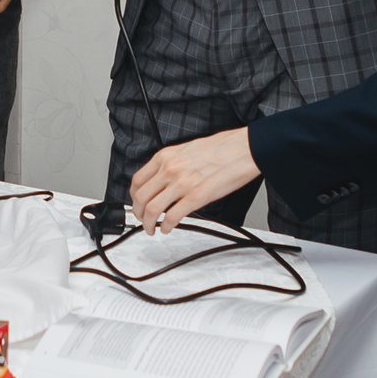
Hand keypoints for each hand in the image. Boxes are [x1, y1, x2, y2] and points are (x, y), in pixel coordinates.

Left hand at [129, 128, 259, 232]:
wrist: (243, 149)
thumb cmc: (220, 148)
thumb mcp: (186, 150)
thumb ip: (171, 165)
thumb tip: (162, 180)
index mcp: (165, 157)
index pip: (137, 181)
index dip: (133, 197)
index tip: (137, 203)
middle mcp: (170, 169)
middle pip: (141, 197)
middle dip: (138, 214)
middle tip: (141, 220)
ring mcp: (182, 184)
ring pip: (152, 209)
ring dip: (148, 224)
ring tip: (152, 229)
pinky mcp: (196, 197)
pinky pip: (172, 217)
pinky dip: (166, 227)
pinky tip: (168, 228)